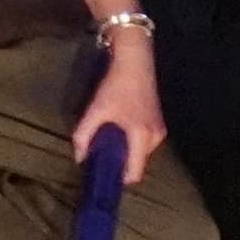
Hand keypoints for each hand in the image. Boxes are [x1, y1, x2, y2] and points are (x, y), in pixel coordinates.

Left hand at [71, 31, 167, 187]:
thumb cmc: (117, 85)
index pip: (134, 174)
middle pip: (137, 164)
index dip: (119, 179)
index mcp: (142, 137)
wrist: (135, 61)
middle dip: (121, 163)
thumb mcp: (96, 110)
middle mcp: (155, 137)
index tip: (103, 175)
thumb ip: (84, 135)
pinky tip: (119, 130)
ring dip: (127, 151)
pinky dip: (132, 142)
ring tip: (109, 140)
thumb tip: (79, 157)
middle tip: (102, 155)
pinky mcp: (158, 122)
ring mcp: (159, 130)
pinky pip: (144, 143)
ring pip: (141, 153)